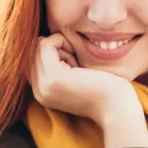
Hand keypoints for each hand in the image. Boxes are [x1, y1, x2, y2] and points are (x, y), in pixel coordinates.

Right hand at [29, 34, 147, 147]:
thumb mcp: (74, 77)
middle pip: (32, 52)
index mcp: (42, 93)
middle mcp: (38, 91)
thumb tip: (44, 40)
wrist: (116, 107)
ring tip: (76, 62)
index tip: (73, 60)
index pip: (31, 61)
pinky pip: (45, 44)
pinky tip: (77, 59)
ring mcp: (43, 85)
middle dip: (54, 48)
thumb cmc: (103, 89)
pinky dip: (61, 42)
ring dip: (59, 46)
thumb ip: (58, 65)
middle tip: (75, 59)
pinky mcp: (52, 77)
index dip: (51, 53)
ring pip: (37, 46)